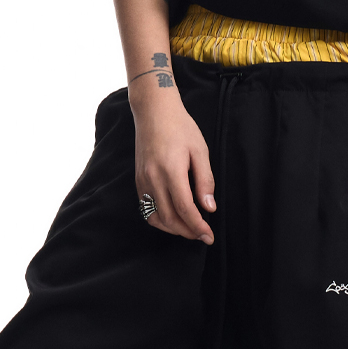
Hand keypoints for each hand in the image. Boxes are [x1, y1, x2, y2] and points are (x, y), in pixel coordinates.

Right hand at [130, 87, 216, 243]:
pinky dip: (160, 219)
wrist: (153, 112)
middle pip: (169, 218)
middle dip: (187, 232)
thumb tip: (209, 208)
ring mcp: (142, 181)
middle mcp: (153, 178)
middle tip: (203, 235)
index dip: (197, 226)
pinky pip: (146, 209)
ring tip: (189, 228)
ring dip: (173, 229)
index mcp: (170, 170)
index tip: (209, 236)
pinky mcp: (137, 181)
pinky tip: (174, 218)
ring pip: (155, 217)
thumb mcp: (200, 150)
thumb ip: (205, 181)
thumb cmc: (180, 127)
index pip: (184, 208)